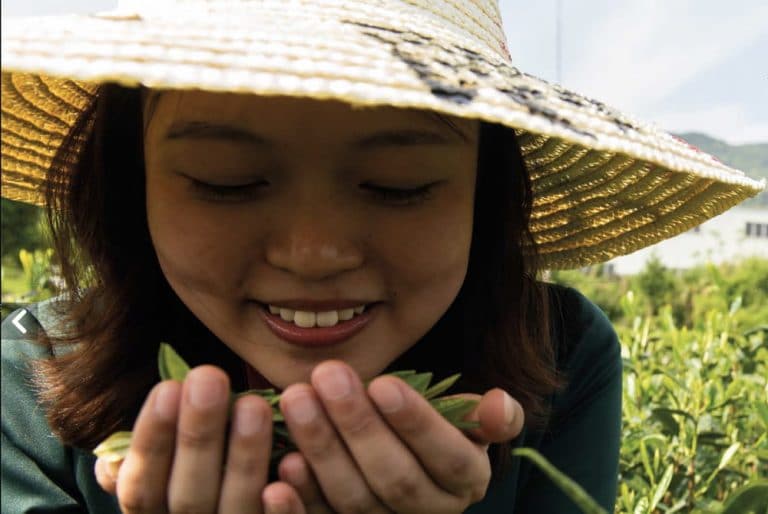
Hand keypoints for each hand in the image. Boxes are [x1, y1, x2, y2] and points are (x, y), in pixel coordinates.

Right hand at [94, 365, 281, 513]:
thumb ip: (148, 467)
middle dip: (197, 435)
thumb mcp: (163, 484)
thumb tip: (110, 461)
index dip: (152, 440)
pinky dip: (284, 506)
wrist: (232, 510)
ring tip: (253, 404)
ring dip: (244, 457)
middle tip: (210, 377)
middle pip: (190, 495)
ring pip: (238, 506)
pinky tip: (293, 462)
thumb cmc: (198, 491)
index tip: (169, 386)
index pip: (143, 487)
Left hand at [268, 361, 523, 513]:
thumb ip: (488, 416)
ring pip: (354, 500)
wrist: (402, 459)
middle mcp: (430, 513)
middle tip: (326, 376)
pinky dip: (300, 501)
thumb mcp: (467, 420)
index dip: (416, 423)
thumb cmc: (432, 429)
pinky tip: (280, 469)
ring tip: (296, 400)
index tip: (382, 383)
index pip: (447, 457)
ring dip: (321, 449)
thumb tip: (500, 405)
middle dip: (357, 425)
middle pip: (395, 477)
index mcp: (466, 480)